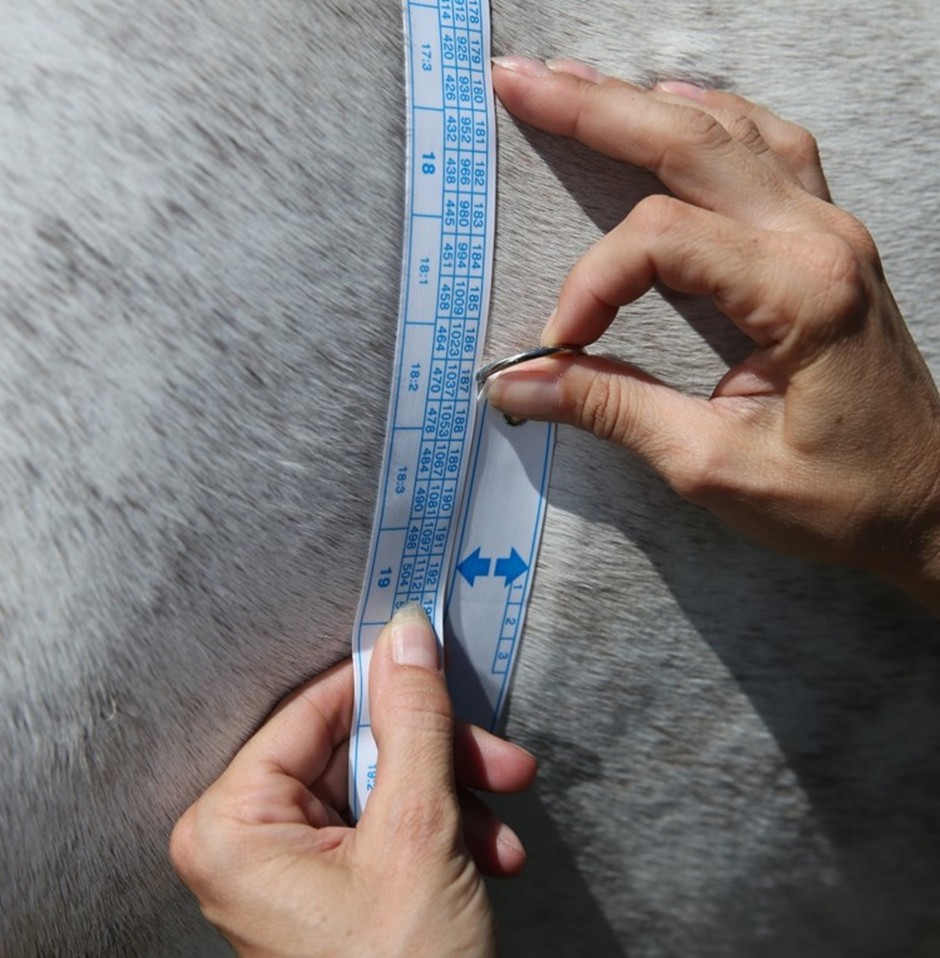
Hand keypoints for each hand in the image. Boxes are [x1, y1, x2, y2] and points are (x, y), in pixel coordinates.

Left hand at [170, 604, 536, 956]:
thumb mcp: (416, 833)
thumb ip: (414, 722)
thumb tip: (407, 635)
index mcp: (235, 823)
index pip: (315, 708)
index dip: (386, 682)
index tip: (436, 659)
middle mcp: (251, 840)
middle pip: (358, 748)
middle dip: (440, 757)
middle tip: (497, 757)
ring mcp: (292, 867)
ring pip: (384, 786)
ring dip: (455, 800)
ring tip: (498, 828)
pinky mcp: (331, 888)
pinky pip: (389, 827)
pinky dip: (445, 835)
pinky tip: (486, 857)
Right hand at [486, 57, 939, 612]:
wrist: (930, 504)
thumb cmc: (842, 498)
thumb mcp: (714, 466)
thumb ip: (613, 410)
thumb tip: (522, 383)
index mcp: (800, 292)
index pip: (661, 243)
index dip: (591, 286)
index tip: (560, 347)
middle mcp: (820, 239)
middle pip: (692, 143)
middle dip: (595, 110)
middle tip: (519, 84)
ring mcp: (830, 231)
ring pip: (731, 131)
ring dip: (645, 105)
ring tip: (576, 85)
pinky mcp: (826, 245)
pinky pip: (767, 151)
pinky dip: (709, 122)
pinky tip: (673, 111)